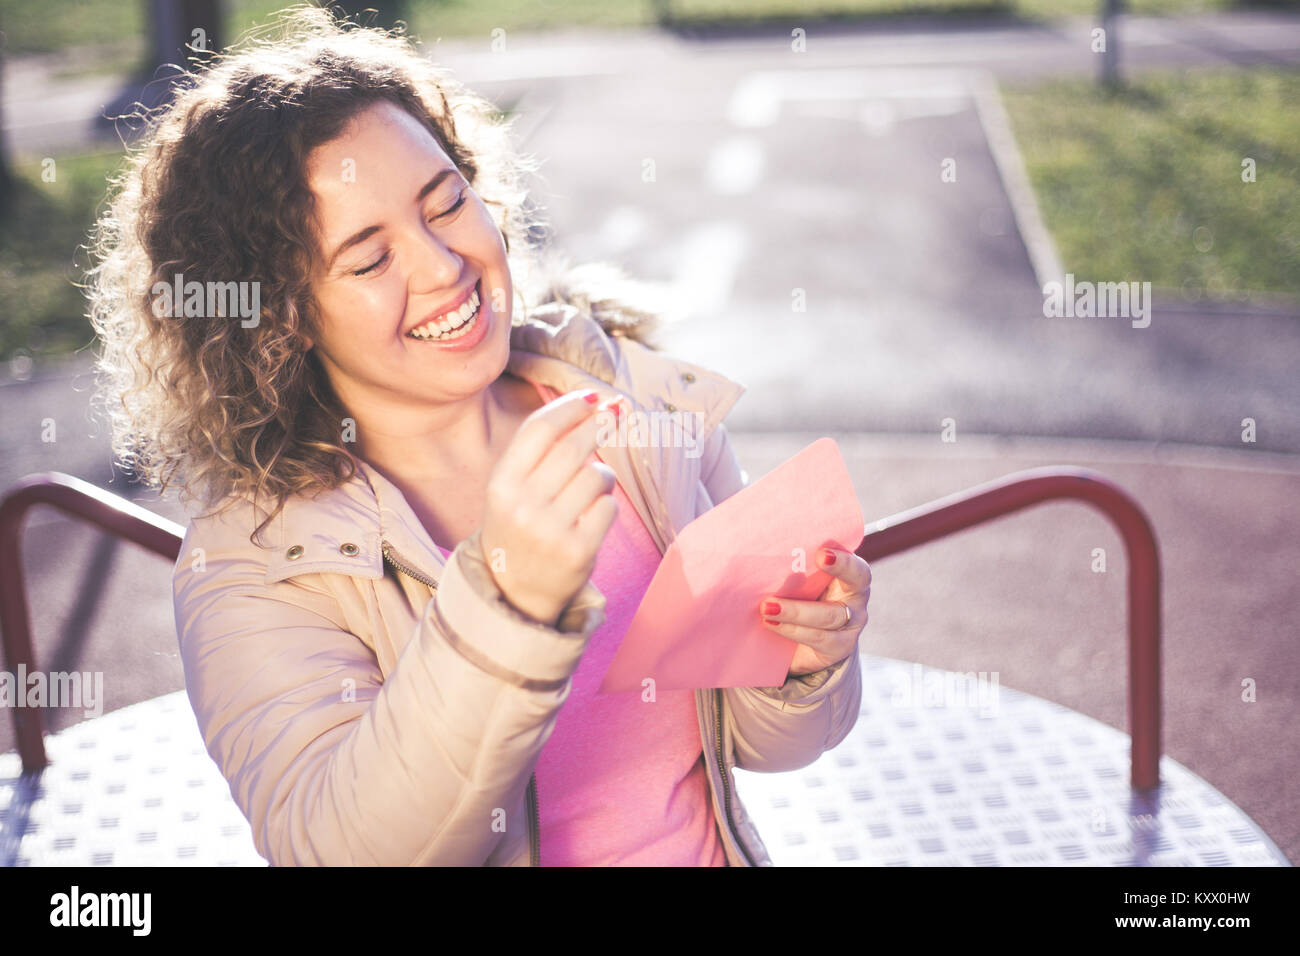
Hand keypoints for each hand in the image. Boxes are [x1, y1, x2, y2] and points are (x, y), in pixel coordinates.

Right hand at [479, 387, 625, 625]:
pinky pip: (608, 507)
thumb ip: (542, 451)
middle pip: (573, 447)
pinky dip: (606, 505)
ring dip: (602, 474)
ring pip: (597, 476)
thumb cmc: (519, 528)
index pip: (540, 430)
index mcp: (501, 485)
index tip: (593, 396)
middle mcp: (522, 506)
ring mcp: (550, 531)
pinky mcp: (578, 552)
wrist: (514, 593)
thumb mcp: (511, 489)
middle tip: (615, 414)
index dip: (570, 407)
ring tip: (591, 487)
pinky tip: (591, 517)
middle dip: (599, 424)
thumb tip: (594, 403)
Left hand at [758, 547, 870, 678]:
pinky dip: (791, 630)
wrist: (807, 644)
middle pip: (850, 590)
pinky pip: (817, 638)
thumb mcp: (803, 583)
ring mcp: (850, 627)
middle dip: (832, 572)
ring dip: (796, 611)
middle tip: (796, 575)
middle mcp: (855, 600)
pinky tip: (771, 624)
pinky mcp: (837, 649)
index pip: (856, 568)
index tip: (821, 554)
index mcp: (851, 577)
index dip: (844, 561)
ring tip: (767, 608)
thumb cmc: (801, 598)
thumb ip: (795, 570)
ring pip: (828, 617)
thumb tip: (762, 554)